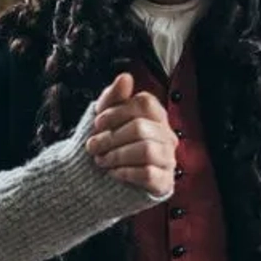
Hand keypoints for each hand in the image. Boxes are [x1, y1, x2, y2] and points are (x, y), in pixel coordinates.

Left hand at [84, 73, 176, 197]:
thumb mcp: (103, 118)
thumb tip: (126, 77)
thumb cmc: (105, 146)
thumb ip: (114, 97)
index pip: (144, 103)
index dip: (116, 111)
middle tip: (93, 147)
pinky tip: (113, 173)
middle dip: (111, 138)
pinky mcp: (163, 183)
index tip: (97, 124)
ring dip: (117, 155)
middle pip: (141, 127)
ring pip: (146, 150)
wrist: (96, 182)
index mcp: (156, 117)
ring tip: (102, 161)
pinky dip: (125, 173)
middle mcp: (167, 136)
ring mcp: (168, 160)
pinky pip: (147, 173)